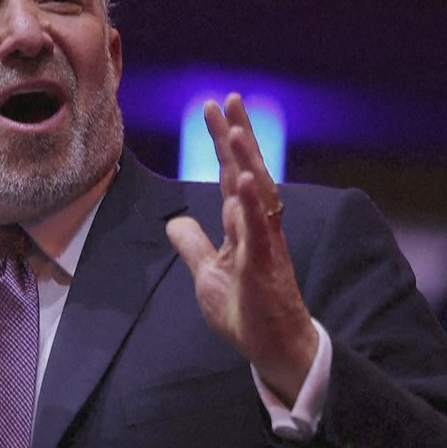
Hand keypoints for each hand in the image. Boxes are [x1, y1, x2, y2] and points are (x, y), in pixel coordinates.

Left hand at [165, 94, 317, 403]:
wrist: (271, 348)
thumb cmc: (245, 312)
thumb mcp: (207, 274)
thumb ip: (194, 246)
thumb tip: (175, 223)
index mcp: (242, 226)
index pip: (230, 175)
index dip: (221, 144)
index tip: (213, 111)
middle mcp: (257, 226)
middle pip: (247, 172)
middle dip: (237, 136)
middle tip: (227, 99)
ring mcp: (264, 244)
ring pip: (257, 194)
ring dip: (246, 161)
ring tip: (236, 130)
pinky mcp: (264, 266)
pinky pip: (260, 229)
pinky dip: (250, 204)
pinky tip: (243, 180)